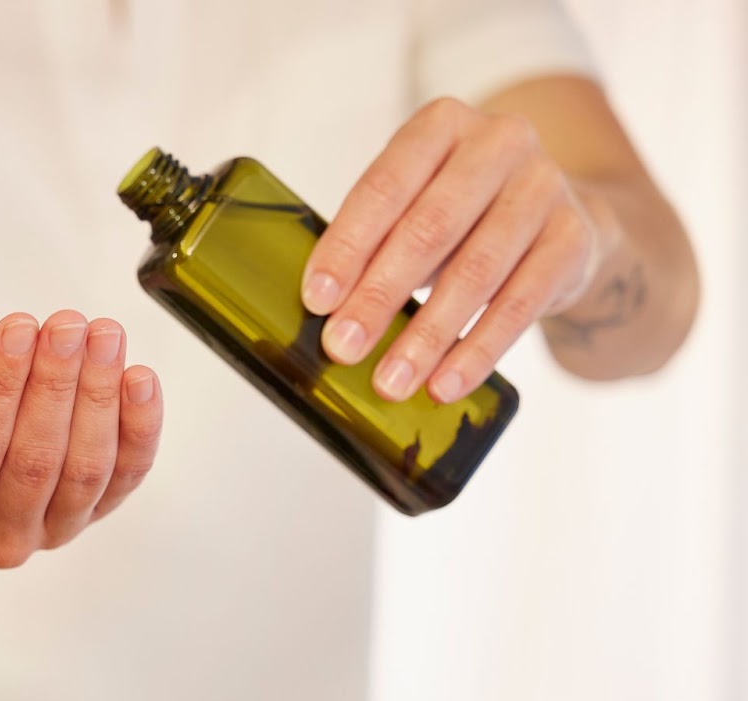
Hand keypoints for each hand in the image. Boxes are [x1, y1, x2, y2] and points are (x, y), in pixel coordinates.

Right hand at [0, 311, 162, 568]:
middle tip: (69, 323)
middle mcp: (1, 537)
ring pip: (85, 467)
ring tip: (104, 335)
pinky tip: (140, 378)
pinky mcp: (97, 510)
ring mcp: (54, 529)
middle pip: (35, 460)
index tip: (18, 326)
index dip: (0, 386)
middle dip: (56, 384)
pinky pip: (127, 473)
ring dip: (99, 396)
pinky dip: (140, 426)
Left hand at [302, 96, 600, 402]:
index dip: (347, 245)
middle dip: (380, 295)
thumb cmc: (461, 217)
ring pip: (476, 271)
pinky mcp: (574, 237)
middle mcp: (499, 143)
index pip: (384, 186)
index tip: (317, 300)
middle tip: (343, 347)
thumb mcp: (414, 208)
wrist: (560, 219)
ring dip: (427, 335)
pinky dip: (477, 351)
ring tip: (391, 381)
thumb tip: (325, 312)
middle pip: (429, 228)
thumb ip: (374, 243)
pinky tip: (445, 384)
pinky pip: (521, 304)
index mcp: (441, 125)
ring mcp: (544, 187)